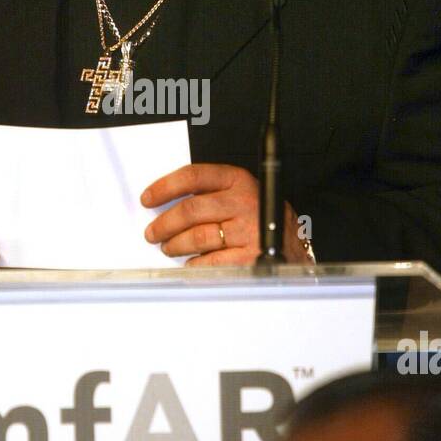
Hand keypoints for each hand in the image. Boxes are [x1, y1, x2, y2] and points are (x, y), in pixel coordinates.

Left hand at [141, 163, 299, 266]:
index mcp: (238, 180)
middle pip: (191, 210)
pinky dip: (194, 264)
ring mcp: (248, 230)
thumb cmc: (259, 217)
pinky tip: (190, 263)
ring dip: (175, 245)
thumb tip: (167, 203)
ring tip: (169, 248)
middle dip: (164, 223)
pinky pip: (209, 261)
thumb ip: (209, 192)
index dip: (165, 187)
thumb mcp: (239, 193)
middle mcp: (244, 202)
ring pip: (197, 237)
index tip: (148, 198)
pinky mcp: (249, 256)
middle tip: (153, 232)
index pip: (193, 176)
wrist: (292, 244)